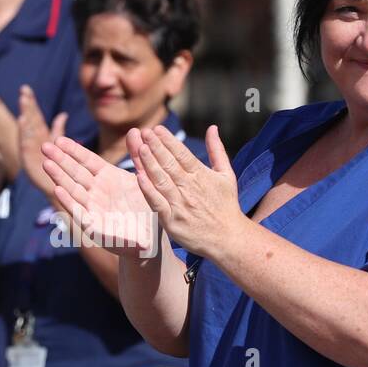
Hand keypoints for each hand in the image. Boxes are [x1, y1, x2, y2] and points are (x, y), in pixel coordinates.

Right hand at [16, 85, 67, 197]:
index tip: (26, 88)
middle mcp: (35, 142)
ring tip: (23, 100)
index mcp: (41, 137)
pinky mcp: (29, 161)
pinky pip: (26, 144)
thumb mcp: (59, 146)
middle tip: (23, 89)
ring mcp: (31, 151)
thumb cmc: (57, 169)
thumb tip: (63, 114)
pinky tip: (22, 120)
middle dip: (27, 105)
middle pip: (31, 120)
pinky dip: (24, 131)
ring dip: (25, 115)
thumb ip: (58, 129)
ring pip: (28, 130)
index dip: (30, 103)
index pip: (35, 116)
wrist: (57, 191)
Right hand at [40, 135, 156, 258]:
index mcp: (109, 178)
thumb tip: (136, 130)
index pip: (88, 161)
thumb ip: (139, 157)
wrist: (153, 241)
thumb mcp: (145, 179)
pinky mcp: (94, 226)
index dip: (73, 151)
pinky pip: (80, 212)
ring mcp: (94, 208)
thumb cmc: (149, 209)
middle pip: (76, 173)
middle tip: (44, 146)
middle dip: (60, 160)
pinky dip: (69, 201)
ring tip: (47, 164)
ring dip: (59, 177)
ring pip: (73, 190)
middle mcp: (98, 191)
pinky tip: (58, 190)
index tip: (58, 140)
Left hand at [130, 125, 239, 259]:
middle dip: (156, 147)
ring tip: (141, 148)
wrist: (228, 238)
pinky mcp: (172, 221)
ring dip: (150, 164)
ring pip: (161, 180)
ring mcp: (180, 205)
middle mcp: (190, 188)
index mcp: (201, 176)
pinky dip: (148, 190)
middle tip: (144, 132)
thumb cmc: (226, 205)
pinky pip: (157, 203)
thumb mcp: (226, 175)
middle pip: (169, 164)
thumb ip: (217, 150)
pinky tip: (139, 177)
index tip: (157, 129)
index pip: (182, 154)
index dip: (168, 141)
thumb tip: (212, 128)